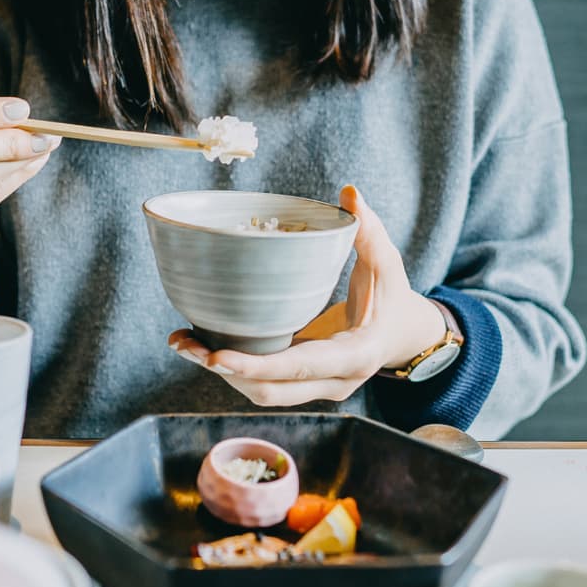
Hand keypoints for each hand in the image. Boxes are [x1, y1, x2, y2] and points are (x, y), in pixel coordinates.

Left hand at [168, 185, 447, 406]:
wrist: (403, 336)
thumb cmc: (393, 297)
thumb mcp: (387, 264)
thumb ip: (369, 231)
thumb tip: (349, 193)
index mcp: (357, 355)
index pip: (302, 367)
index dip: (258, 366)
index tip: (217, 358)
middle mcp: (335, 382)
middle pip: (271, 391)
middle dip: (226, 371)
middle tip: (185, 343)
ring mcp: (317, 388)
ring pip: (261, 393)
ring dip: (221, 372)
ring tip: (183, 342)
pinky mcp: (302, 385)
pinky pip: (263, 385)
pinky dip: (233, 369)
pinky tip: (202, 345)